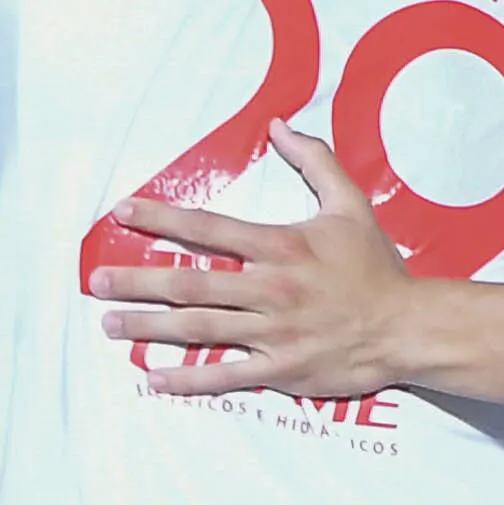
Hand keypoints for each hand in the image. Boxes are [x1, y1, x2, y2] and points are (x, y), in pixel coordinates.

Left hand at [90, 123, 417, 398]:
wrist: (406, 327)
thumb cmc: (376, 267)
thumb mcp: (350, 204)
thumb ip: (315, 161)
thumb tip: (280, 125)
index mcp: (280, 246)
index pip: (208, 227)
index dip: (162, 217)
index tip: (124, 211)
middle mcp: (268, 289)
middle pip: (190, 283)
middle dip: (138, 281)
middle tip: (96, 281)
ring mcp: (271, 333)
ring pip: (198, 329)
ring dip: (149, 327)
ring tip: (109, 323)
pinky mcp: (279, 369)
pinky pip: (225, 376)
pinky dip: (188, 379)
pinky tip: (154, 379)